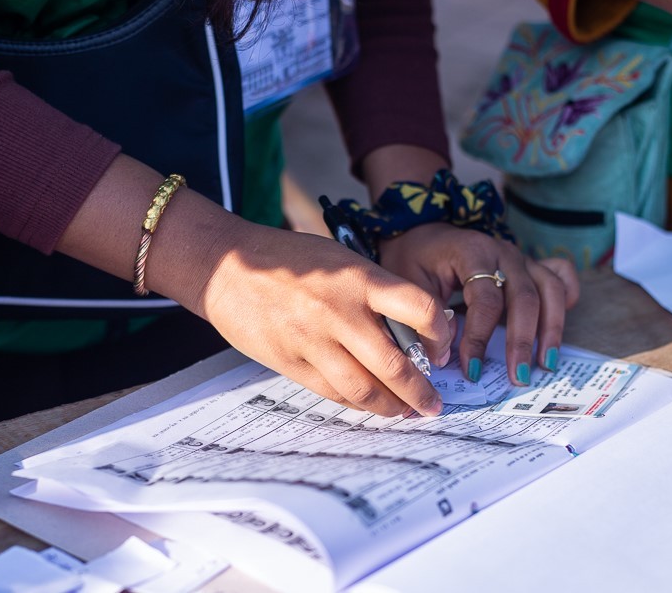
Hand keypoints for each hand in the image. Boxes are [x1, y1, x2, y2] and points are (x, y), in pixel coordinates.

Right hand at [198, 222, 453, 416]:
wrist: (227, 265)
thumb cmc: (289, 259)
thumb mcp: (341, 260)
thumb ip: (375, 292)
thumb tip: (412, 331)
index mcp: (360, 278)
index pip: (420, 309)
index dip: (441, 336)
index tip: (444, 351)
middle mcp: (340, 310)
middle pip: (395, 364)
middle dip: (421, 392)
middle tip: (433, 405)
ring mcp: (313, 340)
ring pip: (364, 388)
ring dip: (391, 407)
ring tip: (405, 412)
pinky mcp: (290, 362)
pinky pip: (332, 392)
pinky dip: (357, 404)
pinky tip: (369, 405)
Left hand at [378, 223, 579, 385]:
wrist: (423, 233)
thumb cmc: (415, 259)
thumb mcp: (407, 283)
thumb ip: (425, 316)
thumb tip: (446, 353)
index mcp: (472, 252)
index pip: (486, 300)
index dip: (480, 337)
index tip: (471, 369)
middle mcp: (503, 252)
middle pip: (526, 297)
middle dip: (523, 342)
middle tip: (518, 378)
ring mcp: (521, 258)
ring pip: (550, 290)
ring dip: (552, 329)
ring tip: (546, 364)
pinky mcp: (530, 265)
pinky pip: (560, 276)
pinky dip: (567, 298)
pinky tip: (560, 327)